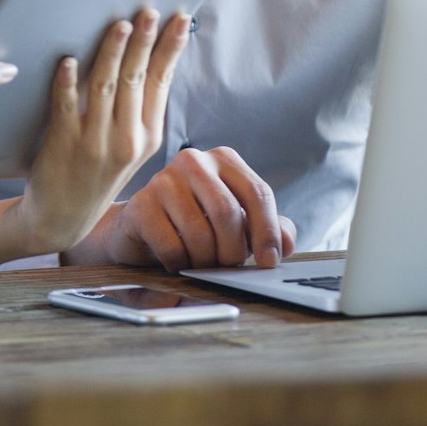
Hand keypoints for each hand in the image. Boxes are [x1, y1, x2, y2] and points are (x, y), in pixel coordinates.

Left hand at [10, 10, 189, 254]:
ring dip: (112, 52)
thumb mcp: (130, 148)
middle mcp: (127, 139)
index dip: (170, 48)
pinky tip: (69, 60)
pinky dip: (68, 81)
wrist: (61, 218)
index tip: (178, 19)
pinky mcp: (64, 144)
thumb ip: (139, 109)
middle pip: (137, 78)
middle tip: (149, 12)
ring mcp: (95, 142)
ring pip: (106, 86)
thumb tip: (148, 58)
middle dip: (144, 41)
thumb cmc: (96, 174)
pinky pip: (67, 105)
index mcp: (148, 136)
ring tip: (118, 25)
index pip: (161, 82)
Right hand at [66, 145, 296, 270]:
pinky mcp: (140, 205)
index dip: (267, 232)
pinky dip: (181, 265)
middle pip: (228, 212)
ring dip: (206, 260)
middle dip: (233, 250)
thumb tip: (286, 242)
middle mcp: (193, 160)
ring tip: (202, 262)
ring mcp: (163, 180)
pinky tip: (178, 262)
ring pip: (199, 233)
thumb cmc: (197, 224)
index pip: (257, 192)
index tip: (270, 261)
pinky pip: (172, 247)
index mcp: (224, 159)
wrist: (142, 229)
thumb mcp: (239, 224)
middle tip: (230, 266)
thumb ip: (268, 228)